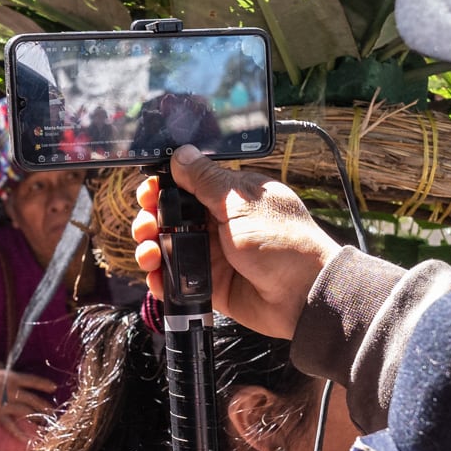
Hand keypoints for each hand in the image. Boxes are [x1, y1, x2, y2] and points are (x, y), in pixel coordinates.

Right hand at [132, 147, 341, 339]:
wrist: (303, 295)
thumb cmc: (284, 242)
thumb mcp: (241, 204)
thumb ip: (207, 181)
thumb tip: (182, 155)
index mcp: (230, 197)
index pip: (187, 185)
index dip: (163, 187)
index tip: (149, 192)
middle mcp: (219, 223)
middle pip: (171, 216)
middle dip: (150, 218)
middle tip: (147, 225)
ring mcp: (213, 254)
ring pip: (168, 248)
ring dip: (150, 248)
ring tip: (149, 253)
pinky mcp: (209, 284)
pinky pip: (176, 279)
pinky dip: (161, 279)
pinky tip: (156, 276)